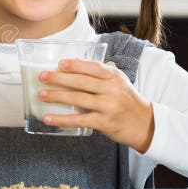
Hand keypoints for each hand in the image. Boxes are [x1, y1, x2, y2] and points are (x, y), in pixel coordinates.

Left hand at [38, 59, 154, 151]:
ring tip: (42, 95)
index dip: (75, 65)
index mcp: (114, 77)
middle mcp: (112, 90)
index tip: (60, 63)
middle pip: (81, 82)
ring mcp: (108, 107)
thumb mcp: (119, 82)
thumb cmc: (127, 100)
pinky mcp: (104, 123)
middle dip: (59, 79)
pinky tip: (49, 118)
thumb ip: (100, 74)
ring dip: (57, 96)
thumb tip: (72, 63)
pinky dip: (62, 119)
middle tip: (42, 77)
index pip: (93, 67)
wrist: (146, 124)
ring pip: (78, 99)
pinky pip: (79, 120)